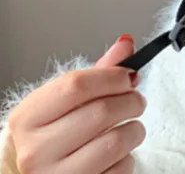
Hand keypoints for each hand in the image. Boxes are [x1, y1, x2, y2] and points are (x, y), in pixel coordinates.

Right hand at [6, 36, 145, 172]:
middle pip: (101, 112)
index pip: (75, 85)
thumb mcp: (66, 100)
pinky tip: (117, 154)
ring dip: (135, 130)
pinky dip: (128, 157)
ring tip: (131, 126)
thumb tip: (126, 44)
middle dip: (131, 100)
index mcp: (28, 118)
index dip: (112, 76)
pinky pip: (120, 169)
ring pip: (115, 142)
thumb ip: (98, 72)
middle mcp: (35, 150)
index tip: (128, 75)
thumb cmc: (57, 132)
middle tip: (136, 100)